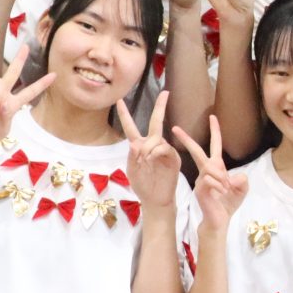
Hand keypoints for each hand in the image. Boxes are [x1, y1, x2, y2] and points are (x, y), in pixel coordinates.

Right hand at [0, 43, 53, 150]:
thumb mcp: (2, 130)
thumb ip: (6, 117)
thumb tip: (5, 104)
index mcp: (12, 104)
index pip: (29, 92)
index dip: (41, 84)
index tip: (54, 75)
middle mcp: (1, 95)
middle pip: (12, 73)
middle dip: (19, 60)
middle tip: (25, 47)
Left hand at [118, 91, 182, 205]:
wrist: (156, 199)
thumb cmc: (142, 186)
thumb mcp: (132, 171)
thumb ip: (131, 157)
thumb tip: (135, 144)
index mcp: (138, 146)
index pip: (130, 127)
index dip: (124, 114)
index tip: (119, 100)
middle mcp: (152, 145)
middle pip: (155, 122)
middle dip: (160, 106)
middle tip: (165, 93)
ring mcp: (164, 150)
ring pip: (156, 138)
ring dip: (148, 147)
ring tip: (145, 161)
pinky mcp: (173, 158)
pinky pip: (164, 148)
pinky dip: (157, 152)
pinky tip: (152, 160)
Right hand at [172, 115, 248, 229]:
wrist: (220, 220)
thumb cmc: (228, 204)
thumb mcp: (242, 190)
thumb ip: (242, 181)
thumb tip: (235, 176)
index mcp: (217, 168)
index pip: (215, 146)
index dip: (215, 131)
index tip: (212, 117)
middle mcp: (206, 171)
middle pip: (197, 151)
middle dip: (186, 139)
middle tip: (175, 128)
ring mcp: (201, 180)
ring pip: (210, 167)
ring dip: (222, 177)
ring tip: (227, 189)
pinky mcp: (200, 189)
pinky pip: (209, 179)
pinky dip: (219, 185)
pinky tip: (222, 192)